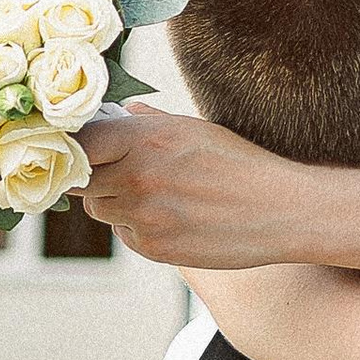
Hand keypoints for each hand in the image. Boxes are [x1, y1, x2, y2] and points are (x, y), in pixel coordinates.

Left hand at [80, 105, 305, 269]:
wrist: (281, 210)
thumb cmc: (241, 164)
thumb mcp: (195, 131)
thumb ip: (151, 124)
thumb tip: (122, 112)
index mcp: (148, 138)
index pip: (82, 142)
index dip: (78, 146)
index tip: (83, 148)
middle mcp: (139, 176)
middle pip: (83, 179)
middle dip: (95, 176)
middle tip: (117, 173)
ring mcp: (144, 215)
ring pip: (101, 209)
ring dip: (115, 202)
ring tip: (153, 195)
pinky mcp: (153, 247)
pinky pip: (125, 234)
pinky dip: (138, 227)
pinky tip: (172, 217)